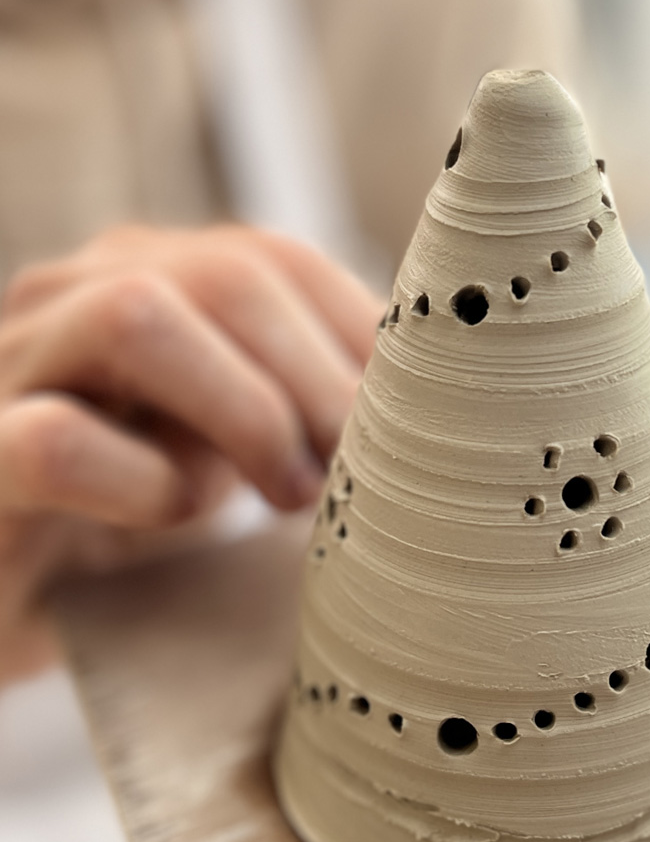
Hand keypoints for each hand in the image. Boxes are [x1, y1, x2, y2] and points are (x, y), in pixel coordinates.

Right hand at [0, 225, 382, 682]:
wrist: (13, 582)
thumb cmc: (135, 508)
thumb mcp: (230, 441)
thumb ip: (298, 401)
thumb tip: (418, 408)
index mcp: (154, 275)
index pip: (284, 259)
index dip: (364, 336)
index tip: (412, 422)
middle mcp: (81, 293)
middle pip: (231, 272)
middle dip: (322, 381)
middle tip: (354, 474)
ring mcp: (18, 363)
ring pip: (138, 318)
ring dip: (249, 413)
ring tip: (288, 497)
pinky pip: (58, 442)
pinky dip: (144, 486)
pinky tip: (172, 521)